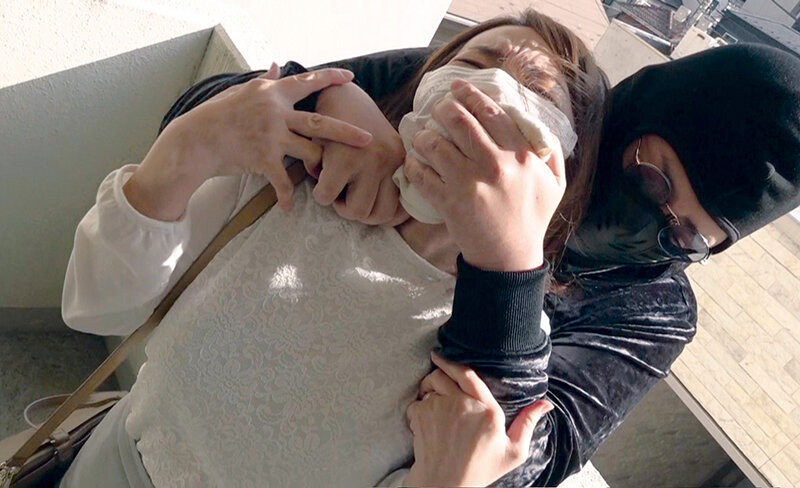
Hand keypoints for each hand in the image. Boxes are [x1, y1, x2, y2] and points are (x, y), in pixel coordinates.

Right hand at [162, 64, 372, 210]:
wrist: (194, 140)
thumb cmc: (217, 115)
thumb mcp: (241, 92)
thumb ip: (264, 81)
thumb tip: (277, 65)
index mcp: (272, 93)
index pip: (307, 82)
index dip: (330, 79)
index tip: (350, 78)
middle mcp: (275, 112)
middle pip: (320, 122)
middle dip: (347, 131)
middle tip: (368, 138)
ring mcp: (270, 136)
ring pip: (309, 151)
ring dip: (317, 164)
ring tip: (321, 175)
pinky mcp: (263, 158)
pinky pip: (283, 181)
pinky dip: (286, 196)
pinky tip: (289, 208)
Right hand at [312, 82, 407, 224]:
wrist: (338, 91)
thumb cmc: (357, 126)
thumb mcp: (382, 149)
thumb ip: (387, 180)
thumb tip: (390, 221)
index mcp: (400, 162)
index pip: (398, 210)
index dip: (378, 216)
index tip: (364, 206)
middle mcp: (389, 162)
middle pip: (377, 216)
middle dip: (356, 211)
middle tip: (344, 194)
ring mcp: (367, 161)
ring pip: (355, 212)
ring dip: (338, 204)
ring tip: (333, 185)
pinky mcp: (342, 158)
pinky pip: (327, 196)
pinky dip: (320, 192)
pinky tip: (320, 173)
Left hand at [404, 79, 566, 270]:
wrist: (509, 257)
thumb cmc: (531, 218)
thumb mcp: (554, 184)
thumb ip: (550, 153)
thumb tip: (541, 127)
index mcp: (520, 156)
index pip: (491, 113)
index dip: (471, 95)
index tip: (458, 87)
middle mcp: (494, 165)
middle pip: (458, 122)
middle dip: (443, 108)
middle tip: (438, 108)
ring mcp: (468, 184)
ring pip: (435, 145)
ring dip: (424, 135)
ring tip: (423, 135)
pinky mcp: (448, 203)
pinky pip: (421, 175)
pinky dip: (413, 165)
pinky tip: (413, 161)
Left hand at [404, 352, 553, 486]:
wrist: (446, 484)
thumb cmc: (481, 469)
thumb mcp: (513, 451)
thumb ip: (527, 423)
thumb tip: (546, 404)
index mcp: (487, 409)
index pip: (468, 374)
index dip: (453, 361)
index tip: (442, 355)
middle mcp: (462, 404)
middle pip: (443, 374)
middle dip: (438, 374)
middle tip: (438, 382)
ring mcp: (439, 409)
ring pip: (428, 386)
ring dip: (428, 389)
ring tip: (433, 401)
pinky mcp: (422, 417)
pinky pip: (417, 403)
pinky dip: (419, 408)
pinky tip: (427, 421)